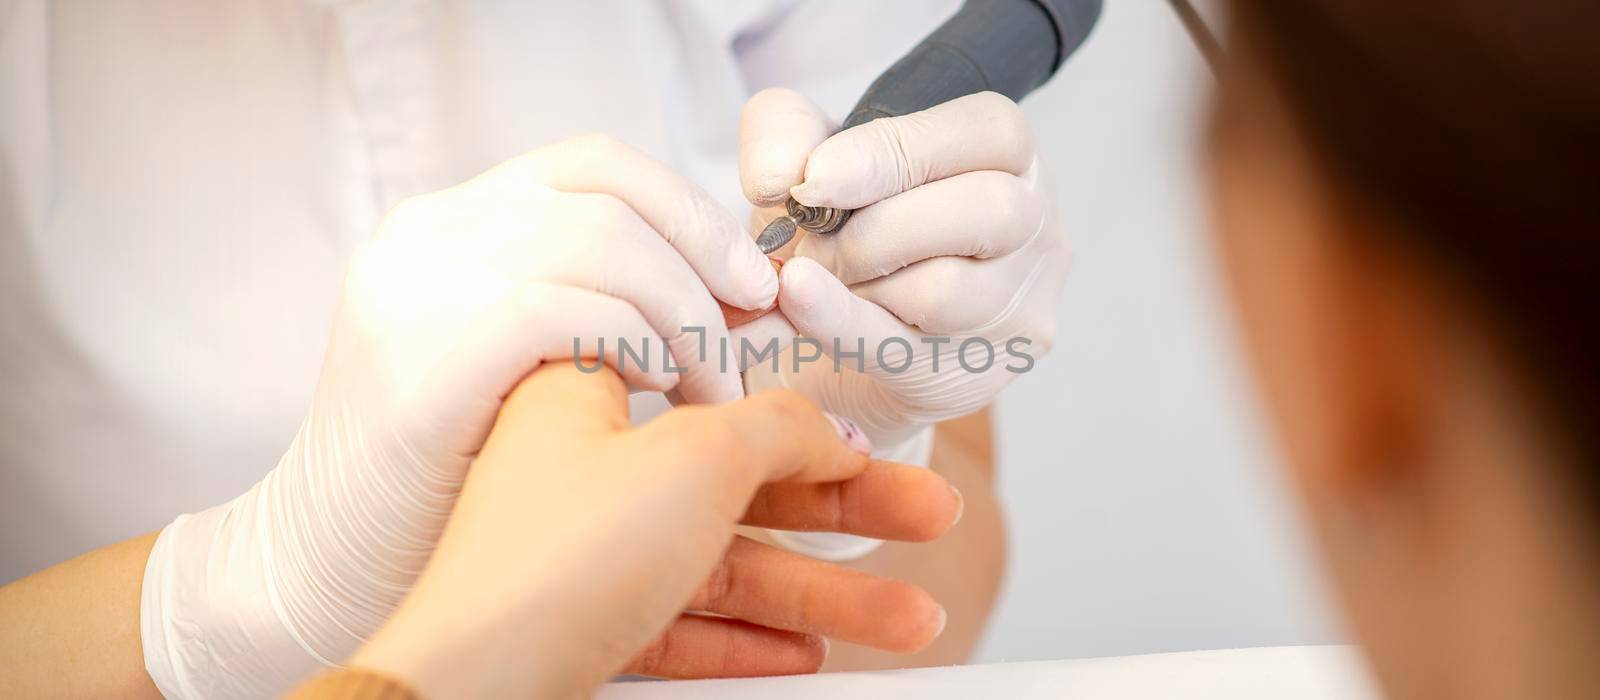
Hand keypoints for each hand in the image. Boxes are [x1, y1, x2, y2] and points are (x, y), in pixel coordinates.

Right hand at [140, 134, 777, 697]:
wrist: (331, 564)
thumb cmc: (451, 475)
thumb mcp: (535, 363)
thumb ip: (608, 306)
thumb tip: (740, 289)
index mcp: (451, 221)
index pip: (597, 165)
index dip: (691, 212)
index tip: (750, 281)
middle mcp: (428, 231)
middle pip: (612, 200)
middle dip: (705, 272)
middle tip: (745, 348)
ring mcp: (418, 282)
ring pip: (605, 247)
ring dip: (685, 321)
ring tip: (708, 392)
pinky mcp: (425, 351)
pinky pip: (569, 312)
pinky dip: (638, 348)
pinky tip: (655, 396)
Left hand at [351, 366, 960, 697]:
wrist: (474, 687)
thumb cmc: (556, 557)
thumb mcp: (697, 457)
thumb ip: (780, 428)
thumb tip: (830, 427)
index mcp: (589, 396)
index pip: (712, 380)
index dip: (798, 402)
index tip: (869, 422)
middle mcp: (585, 470)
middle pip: (741, 481)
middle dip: (847, 509)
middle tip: (928, 515)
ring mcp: (583, 554)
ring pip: (727, 563)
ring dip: (824, 590)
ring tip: (910, 616)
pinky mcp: (583, 627)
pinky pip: (688, 624)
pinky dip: (752, 637)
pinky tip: (809, 653)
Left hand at [737, 89, 1067, 456]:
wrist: (827, 347)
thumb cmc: (842, 237)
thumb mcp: (810, 167)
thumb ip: (784, 136)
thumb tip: (777, 178)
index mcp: (1012, 158)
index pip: (990, 132)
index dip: (898, 152)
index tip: (816, 178)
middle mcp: (1038, 230)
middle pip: (987, 211)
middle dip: (877, 227)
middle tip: (811, 242)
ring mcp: (1020, 309)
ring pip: (947, 289)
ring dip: (859, 281)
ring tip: (813, 279)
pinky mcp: (979, 374)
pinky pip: (904, 348)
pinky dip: (837, 322)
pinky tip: (796, 302)